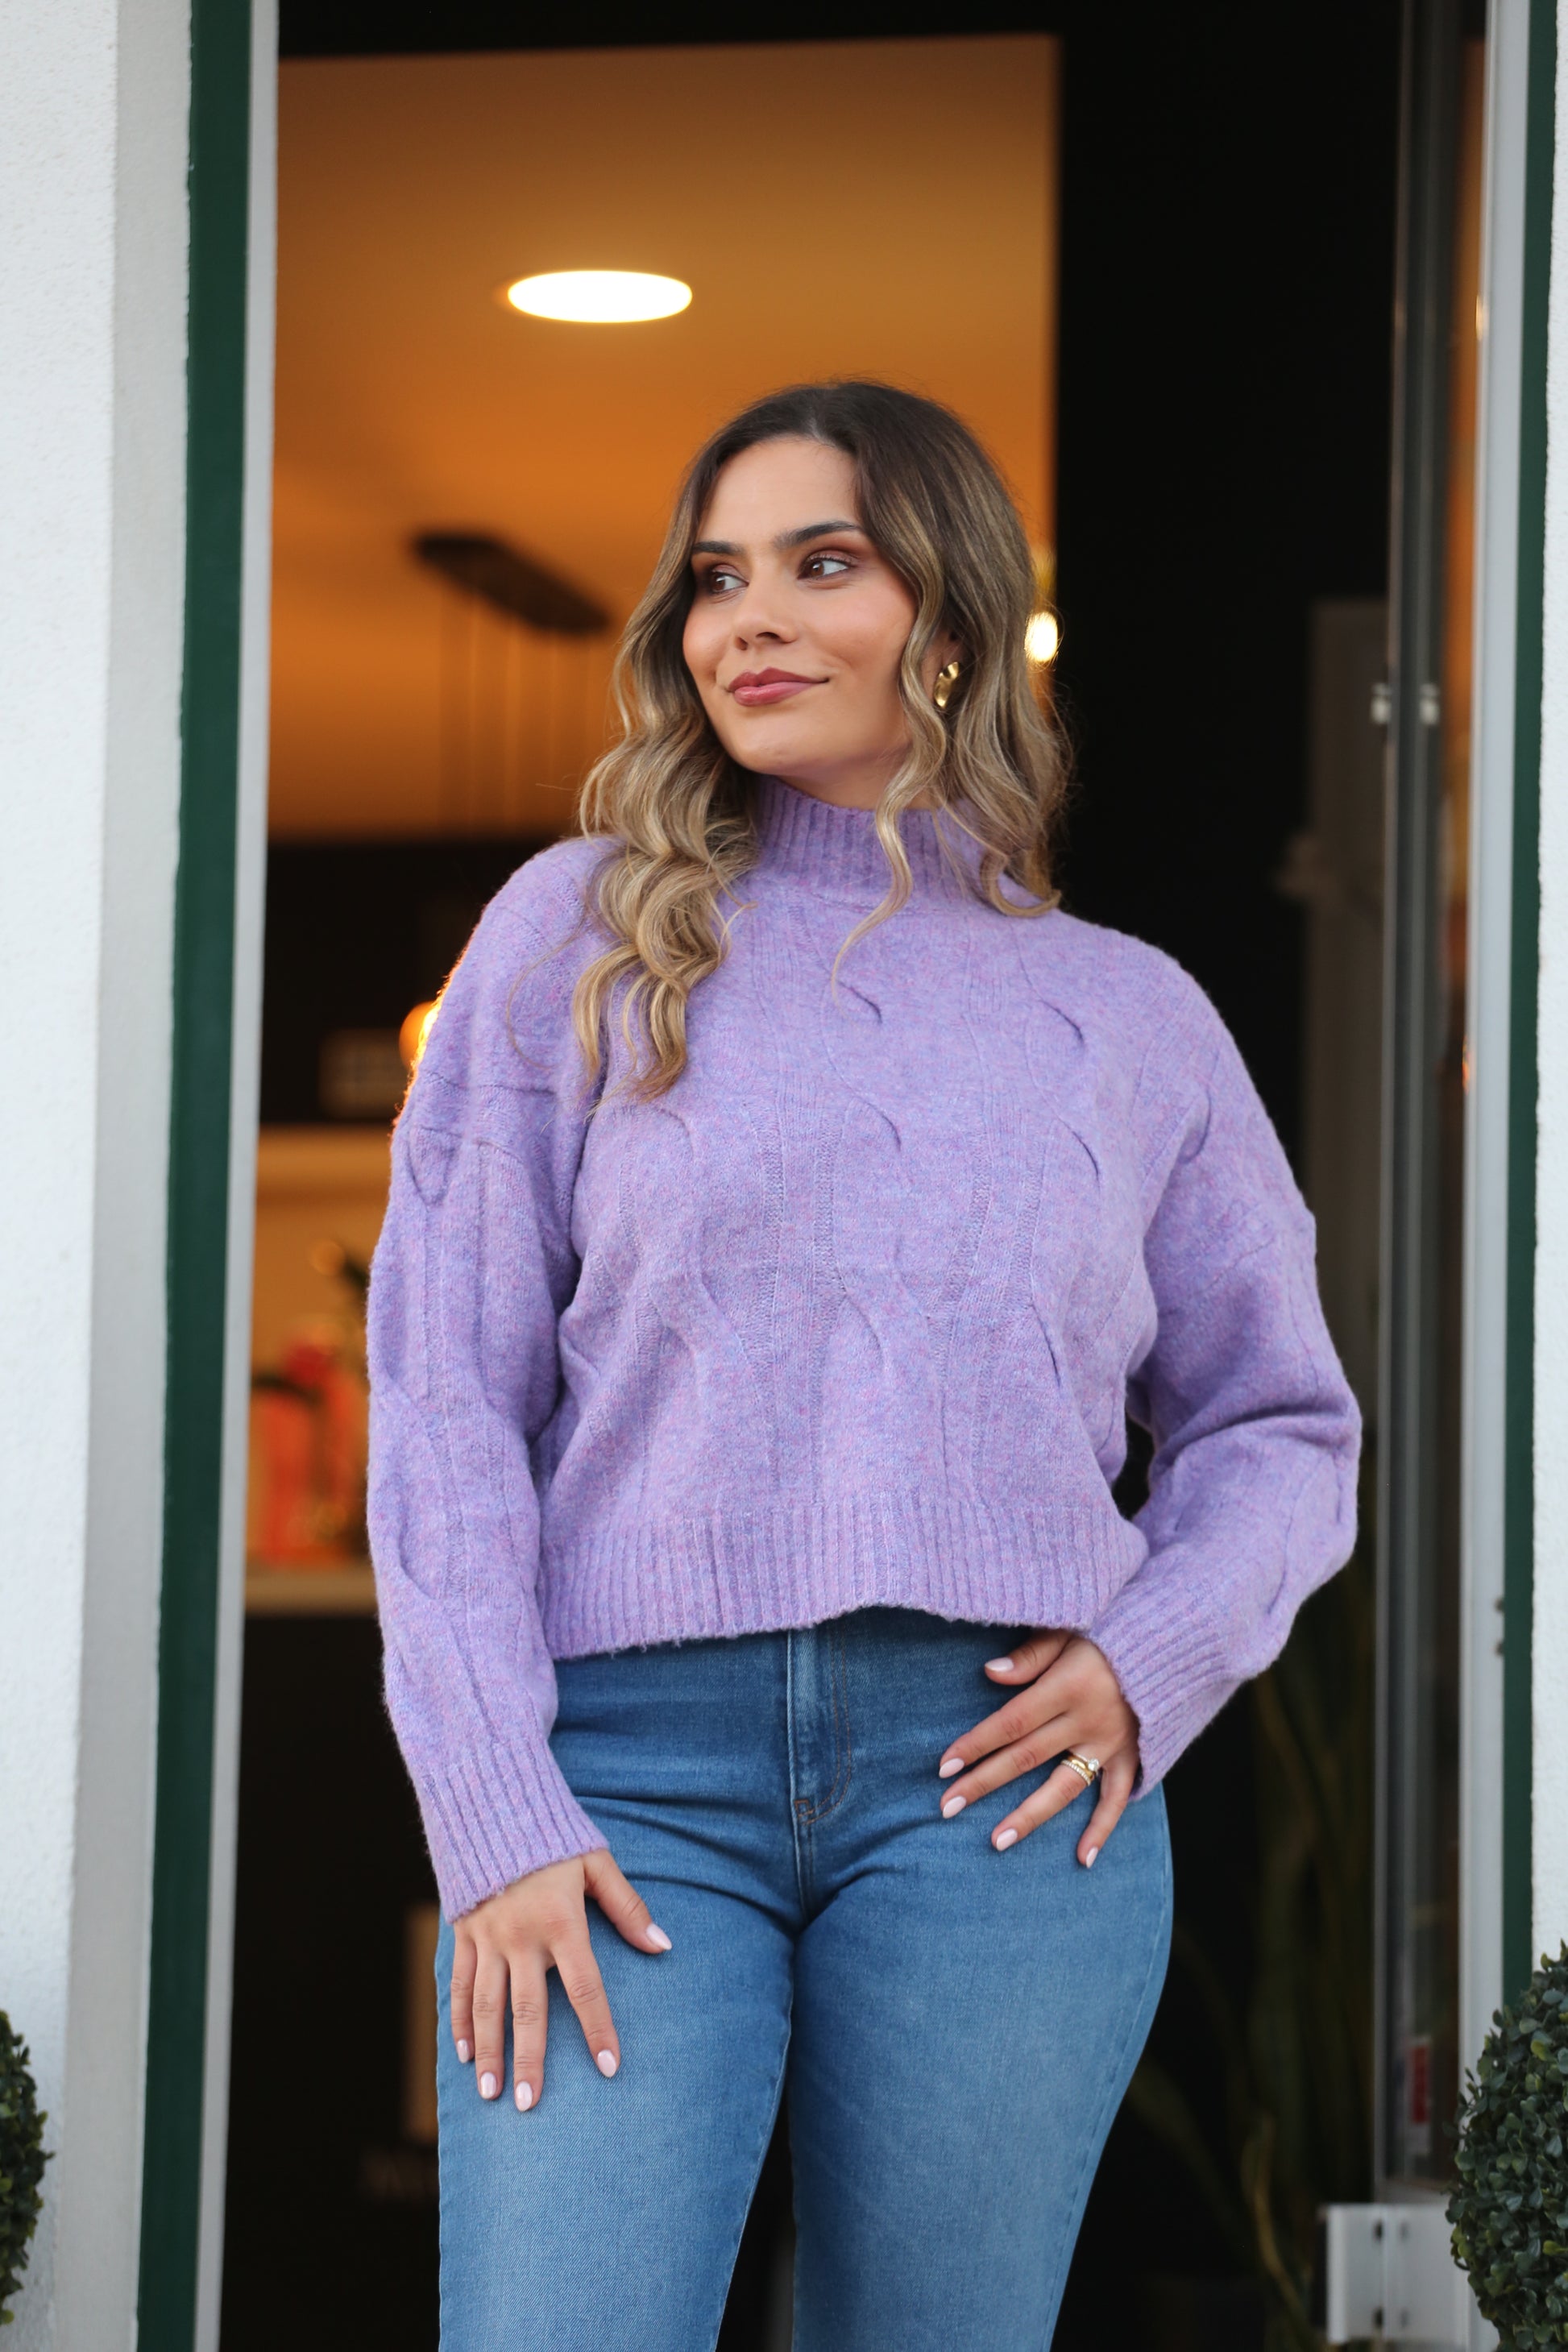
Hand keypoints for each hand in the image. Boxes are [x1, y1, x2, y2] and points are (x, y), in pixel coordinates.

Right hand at [451, 1848, 670, 2110]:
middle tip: (529, 2104)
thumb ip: (627, 1908)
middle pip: (526, 2009)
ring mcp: (487, 1935)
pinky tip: (462, 2052)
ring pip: (486, 2005)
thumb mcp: (596, 1862)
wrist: (491, 1798)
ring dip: (488, 2051)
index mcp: (560, 1920)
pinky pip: (460, 1983)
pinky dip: (459, 2019)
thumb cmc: (553, 1833)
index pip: (584, 1987)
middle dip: (529, 2060)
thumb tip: (663, 1946)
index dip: (599, 2028)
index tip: (609, 2067)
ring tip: (490, 2092)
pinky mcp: (463, 1930)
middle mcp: (521, 1935)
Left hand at [936, 1631, 1139, 1865]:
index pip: (1010, 1722)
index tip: (943, 1766)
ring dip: (1029, 1816)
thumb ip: (1031, 1654)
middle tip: (946, 1808)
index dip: (975, 1744)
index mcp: (1067, 1686)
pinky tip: (1082, 1859)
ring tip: (997, 1841)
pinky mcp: (1134, 1755)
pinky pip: (1116, 1798)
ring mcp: (1111, 1743)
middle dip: (983, 1783)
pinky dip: (1102, 1829)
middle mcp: (1087, 1720)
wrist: (1174, 1641)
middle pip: (1025, 1758)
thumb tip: (989, 1673)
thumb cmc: (1112, 1629)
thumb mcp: (1070, 1628)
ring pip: (1063, 1786)